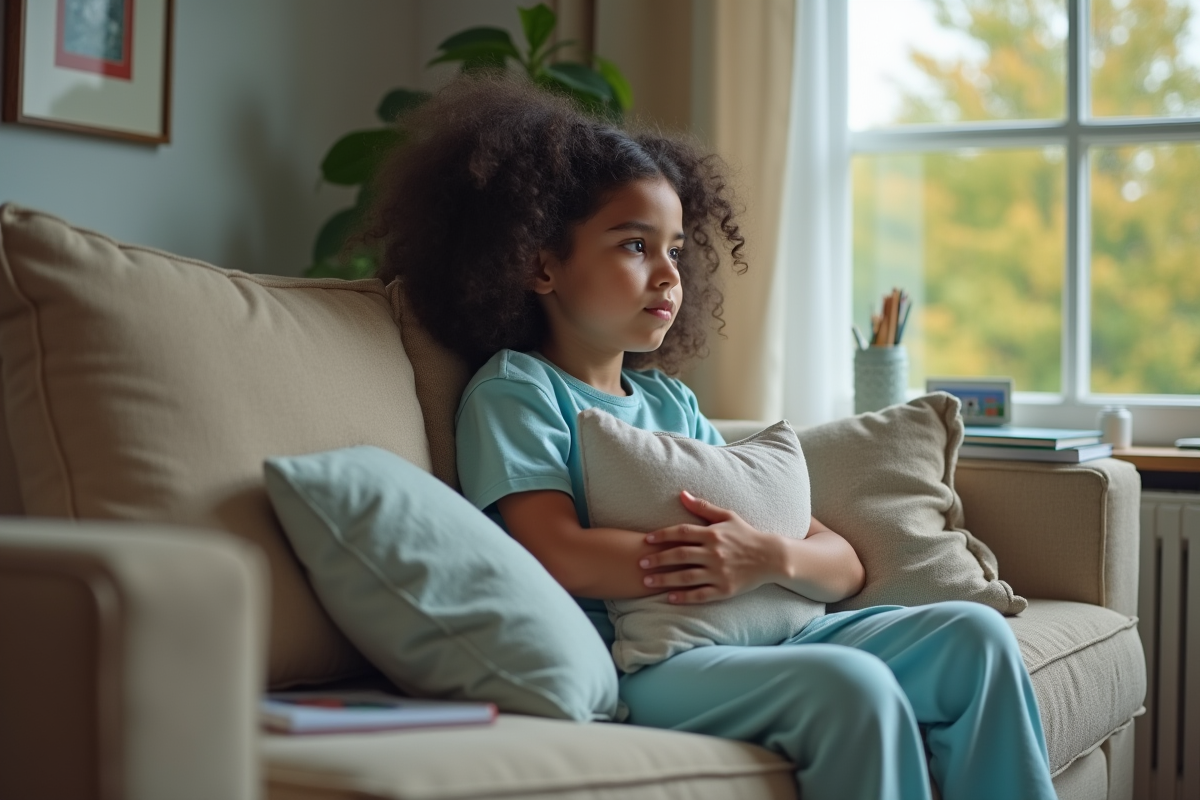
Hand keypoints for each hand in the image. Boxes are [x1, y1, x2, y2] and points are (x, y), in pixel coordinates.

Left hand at [638, 490, 783, 603]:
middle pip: (680, 555)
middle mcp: (714, 553)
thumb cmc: (746, 534)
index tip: (646, 539)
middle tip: (640, 562)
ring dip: (665, 579)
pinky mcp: (724, 589)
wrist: (770, 557)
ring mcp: (719, 572)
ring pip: (686, 576)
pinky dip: (684, 596)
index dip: (662, 535)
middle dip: (658, 559)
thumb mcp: (727, 516)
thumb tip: (682, 493)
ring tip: (647, 580)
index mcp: (713, 534)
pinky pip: (700, 594)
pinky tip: (669, 597)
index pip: (681, 533)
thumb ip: (702, 507)